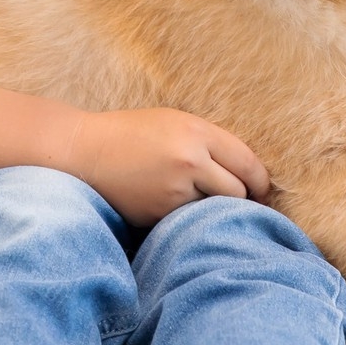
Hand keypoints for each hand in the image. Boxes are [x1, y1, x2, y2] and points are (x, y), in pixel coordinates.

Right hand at [60, 107, 269, 226]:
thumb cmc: (130, 135)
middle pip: (239, 191)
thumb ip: (207, 143)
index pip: (247, 162)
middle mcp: (190, 158)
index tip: (261, 191)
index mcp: (196, 131)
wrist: (83, 152)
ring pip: (215, 210)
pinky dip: (187, 220)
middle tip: (239, 205)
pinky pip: (188, 221)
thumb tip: (245, 172)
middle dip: (242, 201)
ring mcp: (175, 188)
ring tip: (198, 204)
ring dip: (213, 211)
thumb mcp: (173, 123)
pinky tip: (173, 209)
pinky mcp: (159, 213)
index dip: (260, 181)